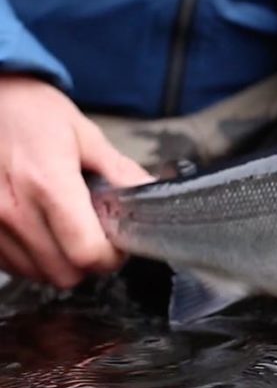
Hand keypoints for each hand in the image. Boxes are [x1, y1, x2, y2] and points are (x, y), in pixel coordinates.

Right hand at [0, 75, 152, 287]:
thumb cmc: (32, 112)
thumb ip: (120, 173)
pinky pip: (13, 267)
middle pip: (65, 273)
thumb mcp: (85, 135)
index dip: (111, 256)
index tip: (119, 243)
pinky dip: (34, 258)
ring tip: (66, 228)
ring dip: (60, 261)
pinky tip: (41, 229)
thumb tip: (151, 197)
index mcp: (47, 182)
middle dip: (90, 262)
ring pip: (39, 275)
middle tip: (98, 236)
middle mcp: (12, 209)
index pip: (86, 251)